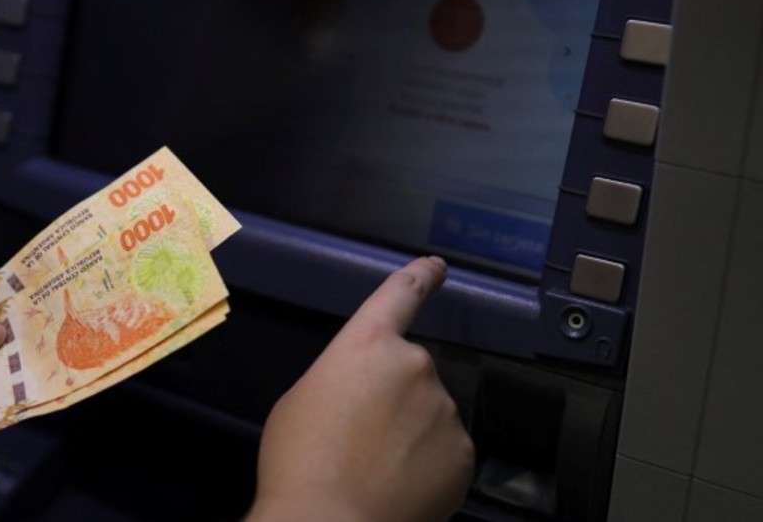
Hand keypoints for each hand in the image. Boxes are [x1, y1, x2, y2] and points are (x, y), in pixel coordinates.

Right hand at [247, 257, 473, 521]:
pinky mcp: (462, 452)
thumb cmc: (299, 461)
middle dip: (393, 400)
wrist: (330, 521)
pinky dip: (428, 466)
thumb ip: (341, 380)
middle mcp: (414, 365)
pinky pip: (446, 451)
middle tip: (361, 438)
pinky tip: (398, 486)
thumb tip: (361, 395)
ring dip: (411, 434)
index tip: (436, 267)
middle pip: (409, 374)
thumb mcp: (302, 401)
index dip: (420, 277)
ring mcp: (443, 409)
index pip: (399, 296)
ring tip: (375, 469)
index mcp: (367, 345)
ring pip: (429, 415)